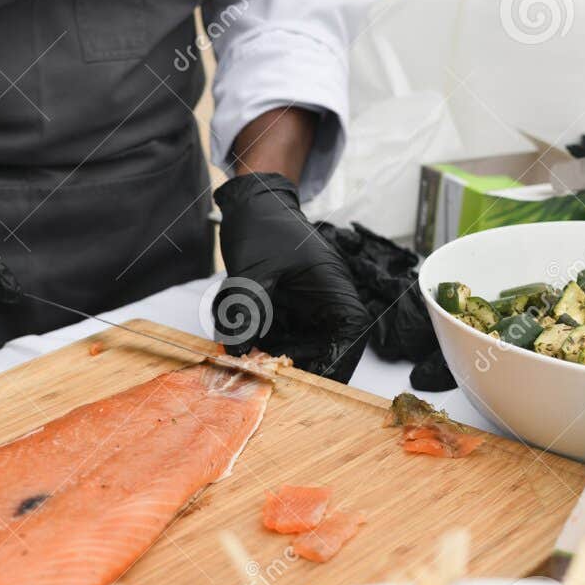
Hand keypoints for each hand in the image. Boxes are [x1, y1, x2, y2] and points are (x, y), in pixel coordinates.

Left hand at [214, 172, 371, 381]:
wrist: (250, 205)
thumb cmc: (264, 224)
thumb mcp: (255, 267)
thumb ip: (248, 307)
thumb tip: (239, 349)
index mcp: (332, 286)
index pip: (352, 331)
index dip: (340, 359)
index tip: (316, 380)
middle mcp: (323, 301)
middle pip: (323, 347)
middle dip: (294, 362)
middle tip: (263, 368)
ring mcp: (302, 307)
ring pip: (293, 346)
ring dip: (268, 349)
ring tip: (239, 335)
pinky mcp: (283, 310)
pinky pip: (273, 336)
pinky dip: (254, 337)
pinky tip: (232, 322)